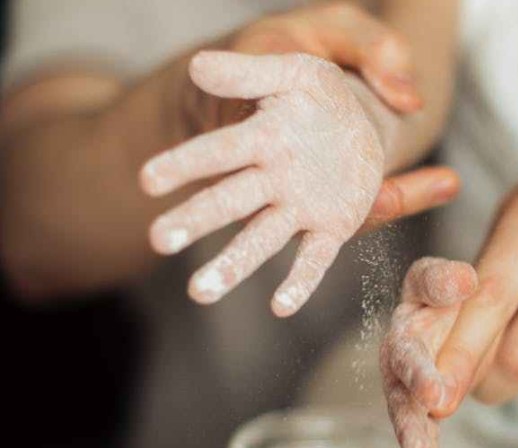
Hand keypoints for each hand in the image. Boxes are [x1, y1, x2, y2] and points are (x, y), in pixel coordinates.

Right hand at [140, 4, 459, 312]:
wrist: (357, 112)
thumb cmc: (320, 83)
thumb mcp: (298, 57)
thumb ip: (255, 67)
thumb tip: (198, 65)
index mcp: (264, 133)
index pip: (217, 149)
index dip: (185, 163)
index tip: (148, 180)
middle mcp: (274, 176)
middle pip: (229, 200)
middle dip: (194, 219)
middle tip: (158, 240)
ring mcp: (300, 206)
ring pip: (260, 236)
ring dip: (232, 263)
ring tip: (200, 293)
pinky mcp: (330, 227)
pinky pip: (312, 258)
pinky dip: (300, 280)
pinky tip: (280, 307)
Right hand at [381, 258, 476, 447]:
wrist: (440, 307)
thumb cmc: (440, 292)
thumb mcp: (438, 279)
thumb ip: (442, 280)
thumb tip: (464, 279)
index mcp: (404, 331)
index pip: (409, 351)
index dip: (420, 373)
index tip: (436, 399)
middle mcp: (399, 367)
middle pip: (402, 400)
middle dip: (412, 428)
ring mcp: (408, 394)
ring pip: (410, 427)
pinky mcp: (421, 415)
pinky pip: (423, 444)